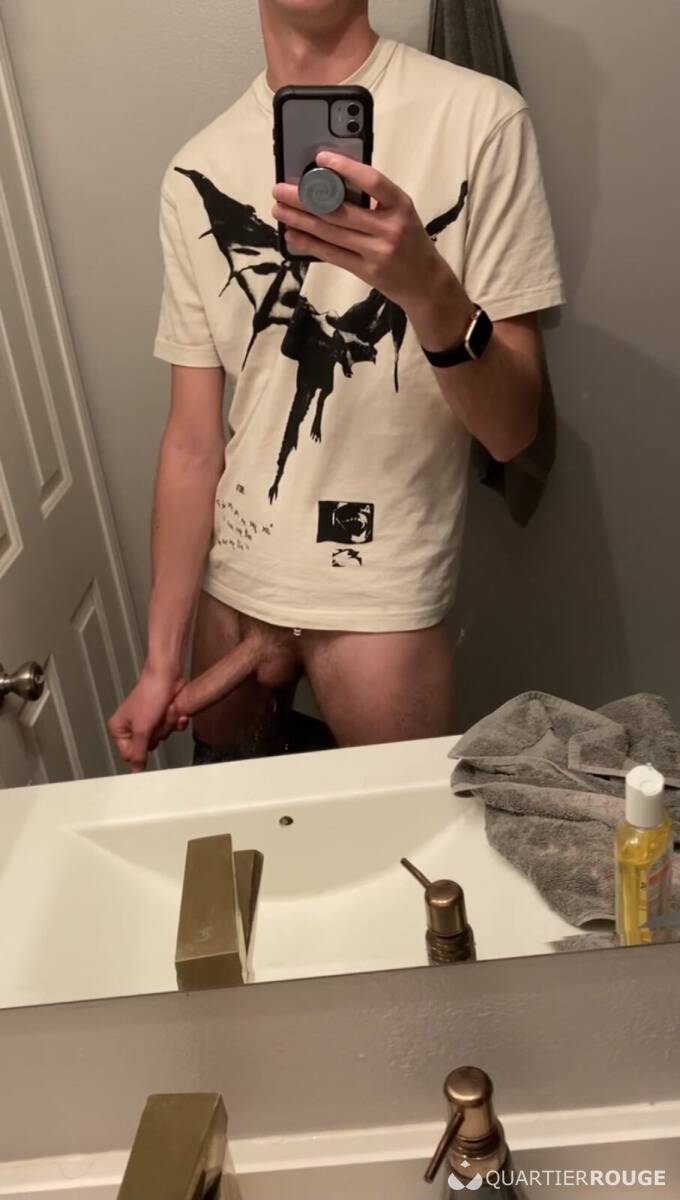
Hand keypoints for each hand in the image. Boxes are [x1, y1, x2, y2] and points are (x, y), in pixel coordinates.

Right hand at [108, 665, 188, 772]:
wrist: (167, 676)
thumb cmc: (150, 696)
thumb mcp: (142, 729)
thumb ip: (139, 752)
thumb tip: (136, 772)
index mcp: (119, 729)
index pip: (129, 754)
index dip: (142, 750)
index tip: (149, 739)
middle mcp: (132, 726)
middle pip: (148, 747)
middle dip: (158, 734)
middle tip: (156, 721)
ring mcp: (148, 721)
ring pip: (162, 737)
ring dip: (168, 725)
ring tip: (165, 711)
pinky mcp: (162, 716)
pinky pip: (172, 729)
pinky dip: (176, 721)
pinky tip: (175, 710)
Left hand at [272, 151, 466, 316]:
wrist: (426, 283)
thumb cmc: (411, 242)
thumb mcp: (401, 214)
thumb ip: (375, 201)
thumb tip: (332, 184)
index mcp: (400, 205)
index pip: (372, 181)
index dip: (345, 168)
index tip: (320, 159)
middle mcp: (390, 228)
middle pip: (340, 210)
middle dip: (305, 199)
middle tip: (280, 189)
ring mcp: (377, 252)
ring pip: (331, 233)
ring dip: (300, 220)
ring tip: (279, 210)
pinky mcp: (367, 271)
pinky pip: (332, 255)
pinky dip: (309, 244)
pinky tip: (293, 236)